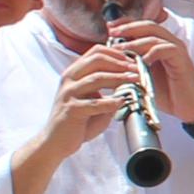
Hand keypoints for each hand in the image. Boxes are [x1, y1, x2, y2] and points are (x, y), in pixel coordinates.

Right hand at [41, 43, 144, 158]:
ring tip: (135, 80)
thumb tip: (131, 82)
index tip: (133, 60)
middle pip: (97, 60)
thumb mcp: (94, 101)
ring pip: (96, 78)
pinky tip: (122, 101)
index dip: (117, 53)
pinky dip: (111, 102)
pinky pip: (94, 103)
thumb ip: (108, 91)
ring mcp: (69, 93)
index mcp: (75, 73)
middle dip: (121, 63)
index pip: (96, 52)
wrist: (56, 142)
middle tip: (137, 70)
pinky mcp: (71, 110)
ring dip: (119, 78)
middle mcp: (69, 79)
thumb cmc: (79, 121)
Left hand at [105, 12, 193, 114]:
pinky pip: (164, 49)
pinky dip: (150, 53)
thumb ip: (130, 66)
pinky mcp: (181, 58)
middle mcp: (169, 42)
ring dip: (135, 41)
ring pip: (154, 35)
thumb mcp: (143, 77)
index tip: (109, 28)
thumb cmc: (167, 94)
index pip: (142, 26)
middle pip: (148, 25)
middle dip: (128, 27)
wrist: (188, 108)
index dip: (126, 24)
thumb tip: (109, 61)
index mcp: (160, 44)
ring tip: (119, 47)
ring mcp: (177, 49)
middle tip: (112, 32)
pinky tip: (139, 61)